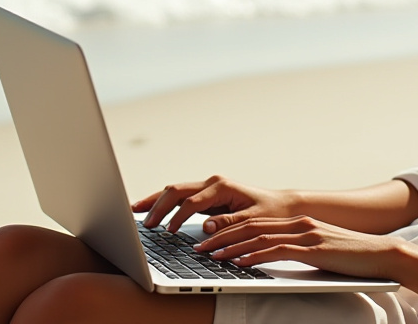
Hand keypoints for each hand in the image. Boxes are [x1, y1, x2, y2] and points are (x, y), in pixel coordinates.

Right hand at [132, 175, 295, 233]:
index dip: (178, 217)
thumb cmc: (271, 213)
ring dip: (155, 202)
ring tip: (135, 212)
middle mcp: (212, 184)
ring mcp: (208, 189)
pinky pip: (179, 199)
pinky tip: (149, 211)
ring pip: (174, 191)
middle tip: (143, 224)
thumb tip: (205, 227)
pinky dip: (163, 204)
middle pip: (176, 191)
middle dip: (157, 206)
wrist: (282, 206)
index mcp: (222, 187)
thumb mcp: (254, 221)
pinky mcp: (206, 197)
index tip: (168, 232)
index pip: (192, 202)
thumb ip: (229, 223)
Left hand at [192, 215, 413, 280]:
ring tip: (212, 256)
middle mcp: (299, 224)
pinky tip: (240, 262)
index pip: (255, 223)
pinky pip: (278, 251)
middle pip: (251, 227)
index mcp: (298, 223)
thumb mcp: (317, 251)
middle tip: (200, 247)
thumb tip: (267, 260)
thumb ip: (295, 251)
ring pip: (259, 237)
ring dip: (232, 247)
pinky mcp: (314, 249)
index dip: (228, 231)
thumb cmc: (350, 258)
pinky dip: (255, 256)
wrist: (382, 255)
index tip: (208, 240)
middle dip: (222, 237)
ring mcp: (307, 235)